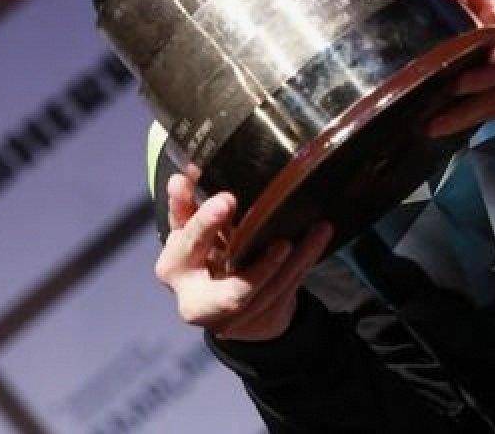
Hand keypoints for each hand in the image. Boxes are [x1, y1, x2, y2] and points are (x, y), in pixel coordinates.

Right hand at [154, 163, 332, 341]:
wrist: (213, 302)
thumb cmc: (199, 254)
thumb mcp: (187, 230)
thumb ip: (184, 205)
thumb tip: (182, 176)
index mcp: (176, 270)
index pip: (189, 246)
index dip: (205, 225)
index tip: (227, 200)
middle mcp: (200, 303)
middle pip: (232, 293)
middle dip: (260, 270)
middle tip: (283, 244)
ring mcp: (232, 319)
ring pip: (271, 290)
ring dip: (297, 260)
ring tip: (317, 229)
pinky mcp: (260, 318)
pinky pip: (287, 289)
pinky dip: (305, 261)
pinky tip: (319, 236)